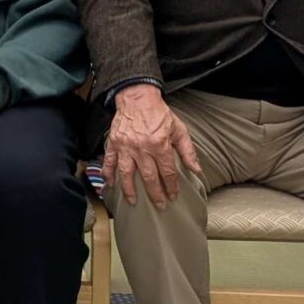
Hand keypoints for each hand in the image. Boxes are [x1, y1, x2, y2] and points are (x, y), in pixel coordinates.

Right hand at [104, 84, 199, 208]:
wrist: (138, 98)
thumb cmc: (159, 114)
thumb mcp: (179, 130)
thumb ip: (187, 151)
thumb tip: (196, 170)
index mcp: (160, 145)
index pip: (167, 172)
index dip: (171, 186)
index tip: (173, 195)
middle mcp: (142, 148)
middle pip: (148, 177)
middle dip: (155, 194)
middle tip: (159, 205)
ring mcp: (126, 146)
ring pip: (127, 173)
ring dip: (129, 190)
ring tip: (133, 201)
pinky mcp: (114, 143)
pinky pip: (109, 161)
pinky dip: (108, 173)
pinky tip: (109, 184)